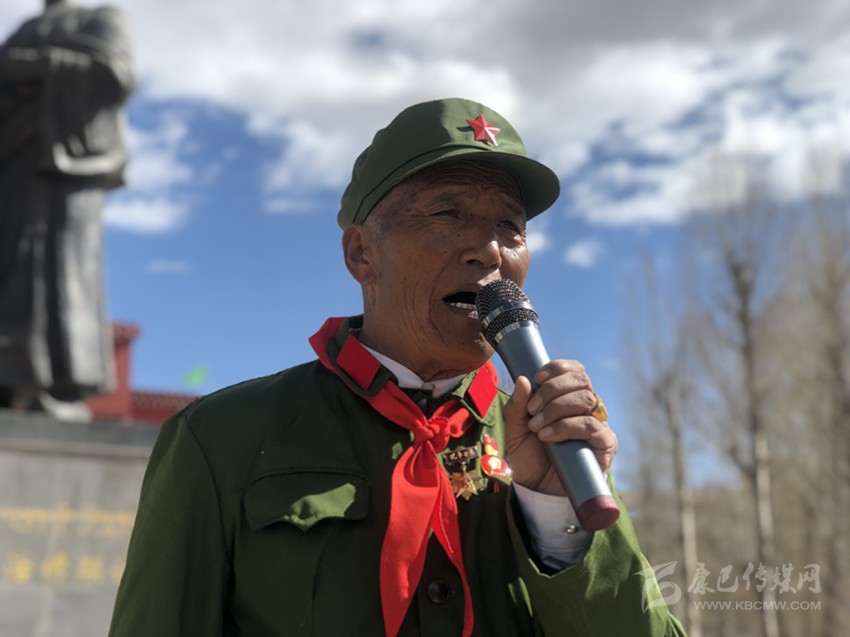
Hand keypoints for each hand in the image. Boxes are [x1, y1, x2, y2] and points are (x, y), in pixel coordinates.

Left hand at [502, 360, 617, 495]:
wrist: (537, 490)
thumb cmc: (529, 456)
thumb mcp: (516, 429)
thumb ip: (517, 406)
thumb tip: (522, 379)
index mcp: (568, 397)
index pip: (574, 370)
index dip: (558, 369)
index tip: (536, 378)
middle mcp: (586, 408)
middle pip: (582, 380)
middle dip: (553, 390)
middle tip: (532, 409)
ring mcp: (598, 425)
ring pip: (586, 400)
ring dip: (556, 409)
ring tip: (536, 426)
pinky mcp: (604, 444)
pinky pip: (592, 426)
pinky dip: (566, 427)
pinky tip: (547, 436)